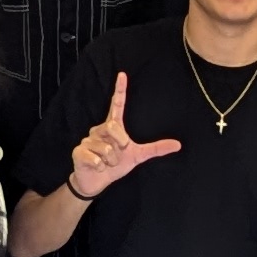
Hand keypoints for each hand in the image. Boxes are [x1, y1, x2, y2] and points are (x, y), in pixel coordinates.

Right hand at [67, 74, 183, 199]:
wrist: (95, 182)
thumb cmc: (115, 165)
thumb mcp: (137, 156)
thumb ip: (156, 149)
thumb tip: (178, 145)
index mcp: (113, 126)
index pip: (117, 104)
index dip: (120, 90)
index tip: (123, 74)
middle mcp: (100, 129)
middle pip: (114, 128)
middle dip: (120, 145)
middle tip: (117, 156)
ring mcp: (88, 139)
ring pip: (106, 148)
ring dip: (110, 161)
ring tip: (106, 163)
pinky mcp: (79, 151)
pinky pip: (95, 159)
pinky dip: (100, 166)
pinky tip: (97, 167)